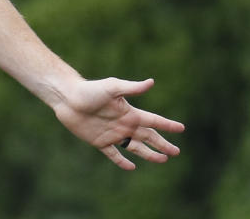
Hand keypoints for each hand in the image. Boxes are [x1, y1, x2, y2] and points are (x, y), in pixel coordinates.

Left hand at [52, 77, 183, 169]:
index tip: (182, 129)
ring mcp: (112, 134)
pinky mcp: (99, 142)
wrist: (67, 98)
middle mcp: (123, 124)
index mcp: (129, 112)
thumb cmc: (89, 90)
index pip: (153, 121)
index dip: (167, 125)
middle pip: (148, 137)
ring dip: (149, 154)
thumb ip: (131, 87)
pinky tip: (131, 167)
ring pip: (135, 148)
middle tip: (176, 152)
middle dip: (162, 144)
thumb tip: (151, 82)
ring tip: (162, 160)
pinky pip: (113, 154)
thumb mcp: (112, 87)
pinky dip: (122, 161)